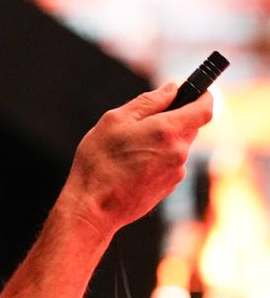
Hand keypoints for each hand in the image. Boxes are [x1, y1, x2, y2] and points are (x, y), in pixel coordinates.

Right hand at [63, 82, 211, 236]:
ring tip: (130, 148)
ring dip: (162, 141)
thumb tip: (171, 90)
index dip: (202, 96)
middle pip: (190, 126)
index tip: (193, 91)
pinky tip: (132, 166)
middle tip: (142, 122)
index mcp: (168, 130)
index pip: (205, 107)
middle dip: (173, 118)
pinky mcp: (169, 187)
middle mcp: (179, 152)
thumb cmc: (99, 162)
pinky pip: (170, 163)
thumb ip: (147, 102)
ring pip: (178, 145)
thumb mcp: (115, 121)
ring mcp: (176, 172)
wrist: (94, 207)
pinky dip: (157, 159)